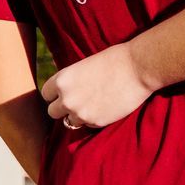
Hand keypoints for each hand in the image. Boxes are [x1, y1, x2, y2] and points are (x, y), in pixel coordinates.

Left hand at [40, 41, 156, 128]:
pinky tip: (106, 107)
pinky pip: (87, 125)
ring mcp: (81, 112)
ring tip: (94, 104)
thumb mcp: (84, 66)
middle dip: (63, 108)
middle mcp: (67, 98)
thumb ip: (72, 81)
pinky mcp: (96, 122)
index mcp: (62, 80)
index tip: (64, 94)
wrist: (138, 68)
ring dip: (78, 115)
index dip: (55, 94)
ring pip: (69, 122)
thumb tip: (66, 92)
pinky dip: (94, 119)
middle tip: (78, 102)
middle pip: (52, 112)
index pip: (46, 94)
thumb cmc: (115, 60)